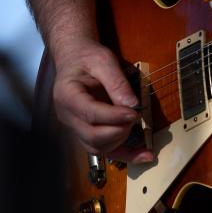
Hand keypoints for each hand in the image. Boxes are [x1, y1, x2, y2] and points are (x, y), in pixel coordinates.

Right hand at [51, 38, 154, 163]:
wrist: (74, 58)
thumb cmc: (87, 57)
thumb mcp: (103, 60)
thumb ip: (117, 82)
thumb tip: (132, 105)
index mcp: (67, 95)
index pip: (90, 114)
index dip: (114, 117)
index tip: (135, 113)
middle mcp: (67, 116)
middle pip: (93, 137)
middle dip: (119, 130)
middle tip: (136, 116)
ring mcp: (75, 127)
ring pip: (98, 148)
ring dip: (121, 142)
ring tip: (137, 128)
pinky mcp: (85, 132)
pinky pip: (104, 149)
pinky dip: (124, 154)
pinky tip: (144, 155)